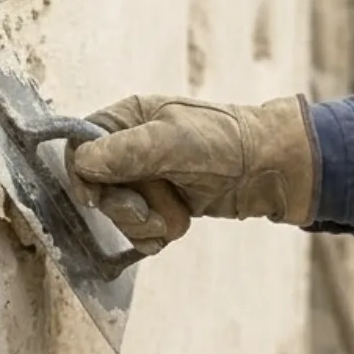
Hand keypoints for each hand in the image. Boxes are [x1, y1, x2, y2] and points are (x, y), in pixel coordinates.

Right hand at [68, 94, 317, 248]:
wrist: (273, 169)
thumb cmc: (226, 142)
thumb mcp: (171, 141)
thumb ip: (124, 151)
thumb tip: (82, 163)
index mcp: (127, 119)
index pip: (79, 147)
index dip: (83, 176)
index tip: (96, 197)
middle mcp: (131, 147)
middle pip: (96, 188)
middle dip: (123, 207)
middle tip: (148, 211)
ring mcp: (147, 178)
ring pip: (118, 213)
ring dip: (145, 223)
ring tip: (176, 217)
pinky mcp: (162, 203)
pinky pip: (139, 229)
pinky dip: (156, 235)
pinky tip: (178, 227)